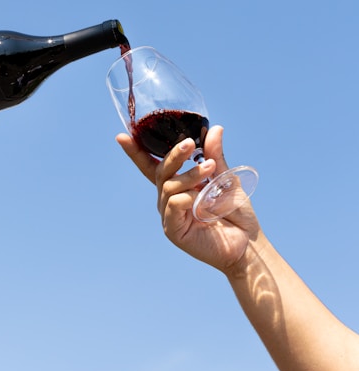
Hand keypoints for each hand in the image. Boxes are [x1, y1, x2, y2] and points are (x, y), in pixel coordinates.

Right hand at [116, 125, 260, 272]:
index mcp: (178, 185)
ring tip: (210, 169)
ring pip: (169, 186)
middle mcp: (169, 199)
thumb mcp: (226, 178)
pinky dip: (188, 197)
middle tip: (190, 144)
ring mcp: (170, 215)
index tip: (123, 136)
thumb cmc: (235, 212)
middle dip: (174, 155)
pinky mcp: (173, 230)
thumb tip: (215, 128)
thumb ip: (216, 156)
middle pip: (161, 171)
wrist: (247, 242)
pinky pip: (173, 205)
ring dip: (190, 174)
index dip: (136, 152)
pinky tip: (202, 200)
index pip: (152, 166)